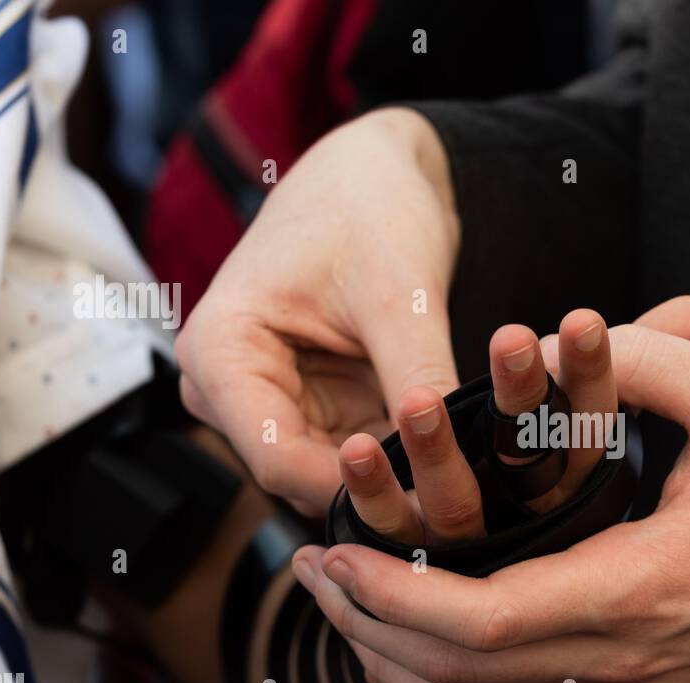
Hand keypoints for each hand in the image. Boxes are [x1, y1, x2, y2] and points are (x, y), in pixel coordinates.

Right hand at [175, 109, 461, 513]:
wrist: (377, 173)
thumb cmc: (371, 207)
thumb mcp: (401, 294)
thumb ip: (419, 376)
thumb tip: (455, 460)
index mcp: (220, 353)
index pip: (276, 458)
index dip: (354, 488)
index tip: (430, 500)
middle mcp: (232, 390)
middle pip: (304, 475)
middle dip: (381, 489)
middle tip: (461, 502)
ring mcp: (274, 402)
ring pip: (338, 474)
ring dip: (399, 478)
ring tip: (469, 477)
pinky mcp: (318, 408)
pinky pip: (364, 454)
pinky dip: (408, 457)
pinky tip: (462, 455)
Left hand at [292, 320, 689, 682]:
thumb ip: (646, 359)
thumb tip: (558, 337)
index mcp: (638, 590)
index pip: (481, 622)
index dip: (394, 595)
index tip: (335, 555)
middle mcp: (621, 662)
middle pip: (459, 679)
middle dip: (370, 632)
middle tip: (314, 577)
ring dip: (401, 667)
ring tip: (348, 611)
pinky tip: (423, 643)